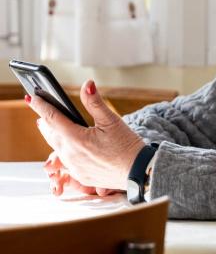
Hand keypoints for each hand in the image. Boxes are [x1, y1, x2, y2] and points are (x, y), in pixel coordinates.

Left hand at [27, 79, 144, 190]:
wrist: (138, 172)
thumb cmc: (127, 145)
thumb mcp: (111, 120)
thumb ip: (95, 102)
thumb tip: (87, 84)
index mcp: (76, 139)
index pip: (52, 118)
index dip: (41, 106)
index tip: (31, 97)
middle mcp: (71, 155)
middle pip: (51, 134)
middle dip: (44, 121)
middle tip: (39, 111)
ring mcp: (74, 168)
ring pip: (57, 148)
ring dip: (52, 136)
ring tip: (49, 127)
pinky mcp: (81, 176)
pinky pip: (66, 161)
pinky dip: (63, 150)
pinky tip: (68, 146)